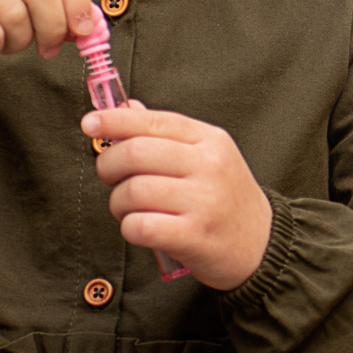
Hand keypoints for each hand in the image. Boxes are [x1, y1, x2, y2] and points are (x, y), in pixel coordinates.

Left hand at [84, 105, 274, 290]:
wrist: (262, 245)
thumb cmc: (225, 199)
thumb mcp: (208, 157)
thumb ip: (166, 134)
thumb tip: (124, 108)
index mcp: (211, 141)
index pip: (154, 121)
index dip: (115, 120)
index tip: (90, 123)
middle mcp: (209, 166)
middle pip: (135, 153)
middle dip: (109, 166)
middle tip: (111, 179)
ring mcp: (204, 201)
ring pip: (132, 191)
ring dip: (118, 203)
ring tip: (129, 210)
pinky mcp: (194, 236)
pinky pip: (139, 226)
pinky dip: (129, 228)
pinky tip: (141, 228)